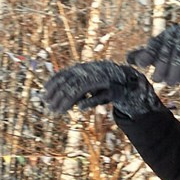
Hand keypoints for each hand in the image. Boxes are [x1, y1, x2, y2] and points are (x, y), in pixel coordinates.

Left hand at [40, 60, 161, 117]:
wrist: (136, 86)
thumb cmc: (109, 88)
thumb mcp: (91, 88)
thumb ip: (78, 91)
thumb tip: (58, 98)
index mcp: (89, 68)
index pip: (67, 73)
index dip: (54, 82)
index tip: (43, 94)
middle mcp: (96, 70)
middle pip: (72, 80)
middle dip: (59, 94)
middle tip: (49, 107)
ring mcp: (107, 79)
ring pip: (84, 87)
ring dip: (69, 100)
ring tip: (59, 111)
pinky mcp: (117, 90)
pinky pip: (102, 95)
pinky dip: (90, 101)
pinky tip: (79, 108)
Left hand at [125, 22, 179, 88]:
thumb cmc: (179, 49)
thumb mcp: (163, 51)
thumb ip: (147, 55)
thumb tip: (128, 59)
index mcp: (165, 35)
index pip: (154, 44)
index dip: (147, 54)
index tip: (141, 65)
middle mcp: (176, 34)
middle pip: (167, 51)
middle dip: (161, 67)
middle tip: (157, 80)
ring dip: (175, 71)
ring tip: (171, 83)